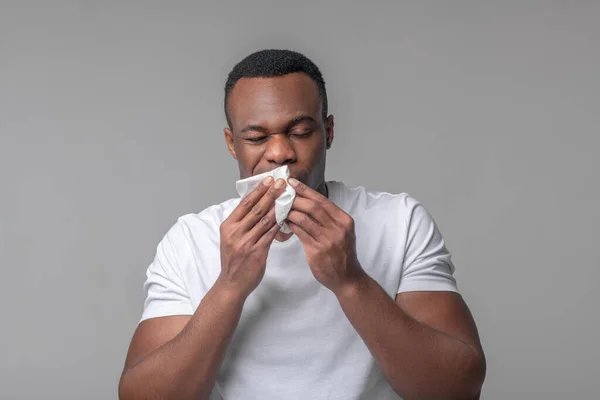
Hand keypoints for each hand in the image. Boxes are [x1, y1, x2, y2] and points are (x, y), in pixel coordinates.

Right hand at [218, 177, 286, 297]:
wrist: (231, 284)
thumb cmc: (234, 260)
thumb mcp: (230, 238)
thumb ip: (241, 223)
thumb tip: (257, 204)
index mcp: (228, 226)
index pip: (244, 203)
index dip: (258, 190)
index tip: (269, 179)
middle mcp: (235, 233)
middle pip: (256, 209)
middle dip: (270, 193)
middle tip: (281, 182)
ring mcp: (246, 243)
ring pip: (265, 220)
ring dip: (278, 206)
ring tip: (287, 195)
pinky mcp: (257, 252)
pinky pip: (271, 234)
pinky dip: (280, 224)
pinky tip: (288, 216)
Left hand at [286, 178, 366, 293]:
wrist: (347, 278)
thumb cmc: (342, 254)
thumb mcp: (342, 232)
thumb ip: (329, 218)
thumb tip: (307, 202)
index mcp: (344, 220)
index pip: (322, 200)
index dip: (306, 190)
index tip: (292, 182)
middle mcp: (338, 228)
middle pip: (313, 207)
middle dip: (295, 198)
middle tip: (282, 193)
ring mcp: (328, 240)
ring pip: (304, 219)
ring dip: (290, 212)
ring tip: (280, 208)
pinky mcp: (317, 251)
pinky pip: (300, 233)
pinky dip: (290, 225)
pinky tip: (284, 222)